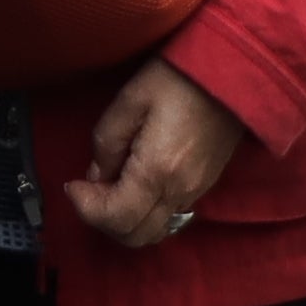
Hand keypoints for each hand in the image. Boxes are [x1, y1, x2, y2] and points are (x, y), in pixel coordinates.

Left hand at [63, 59, 246, 247]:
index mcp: (158, 171)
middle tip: (88, 191)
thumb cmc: (178, 78)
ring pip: (154, 231)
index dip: (86, 208)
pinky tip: (134, 183)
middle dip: (103, 220)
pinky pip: (170, 216)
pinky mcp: (205, 184)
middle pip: (135, 236)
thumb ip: (106, 143)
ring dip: (125, 220)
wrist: (232, 69)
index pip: (116, 217)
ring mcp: (196, 191)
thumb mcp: (130, 100)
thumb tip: (97, 176)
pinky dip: (145, 212)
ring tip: (110, 188)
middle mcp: (179, 191)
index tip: (73, 185)